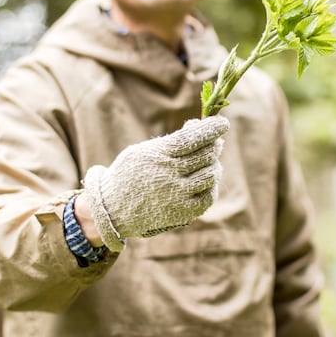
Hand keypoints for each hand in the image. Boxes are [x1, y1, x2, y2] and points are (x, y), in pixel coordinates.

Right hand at [82, 116, 229, 250]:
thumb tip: (197, 126)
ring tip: (209, 160)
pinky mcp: (182, 213)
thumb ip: (171, 140)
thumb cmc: (131, 173)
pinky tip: (206, 180)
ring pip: (210, 174)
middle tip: (215, 142)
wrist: (112, 209)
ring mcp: (176, 196)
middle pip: (205, 155)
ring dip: (213, 164)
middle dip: (214, 145)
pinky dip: (211, 186)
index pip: (192, 138)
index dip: (211, 128)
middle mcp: (168, 175)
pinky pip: (208, 197)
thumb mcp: (144, 150)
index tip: (223, 123)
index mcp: (158, 155)